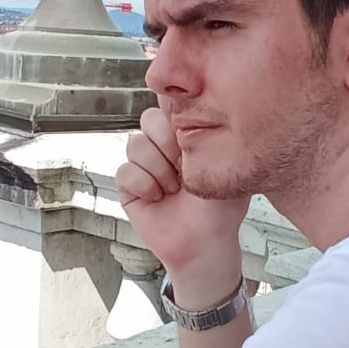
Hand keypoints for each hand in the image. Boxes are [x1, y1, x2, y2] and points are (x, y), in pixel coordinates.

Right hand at [117, 107, 249, 280]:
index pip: (170, 104)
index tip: (186, 134)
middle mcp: (163, 146)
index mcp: (186, 136)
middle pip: (149, 119)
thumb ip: (207, 132)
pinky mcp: (129, 185)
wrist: (205, 244)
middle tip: (184, 168)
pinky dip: (144, 185)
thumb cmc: (220, 208)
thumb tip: (186, 103)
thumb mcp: (223, 164)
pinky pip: (125, 171)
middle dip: (168, 144)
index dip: (174, 113)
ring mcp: (144, 164)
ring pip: (135, 144)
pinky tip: (158, 198)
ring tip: (174, 189)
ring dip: (159, 170)